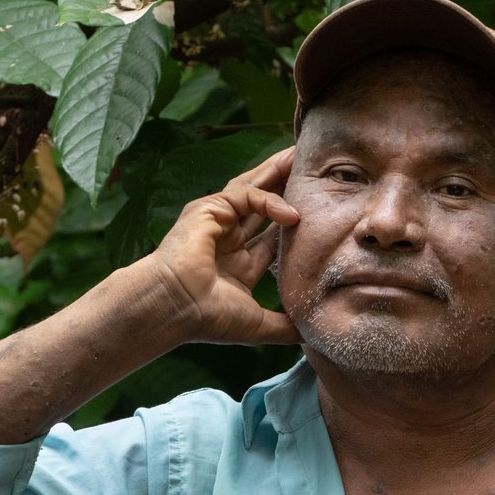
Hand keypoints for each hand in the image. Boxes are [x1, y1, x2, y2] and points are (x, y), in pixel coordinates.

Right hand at [139, 146, 301, 345]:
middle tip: (313, 171)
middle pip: (264, 204)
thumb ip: (286, 327)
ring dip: (277, 173)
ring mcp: (217, 222)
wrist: (173, 309)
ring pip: (252, 189)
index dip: (295, 223)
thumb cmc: (206, 318)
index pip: (273, 236)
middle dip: (286, 185)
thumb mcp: (257, 325)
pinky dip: (268, 200)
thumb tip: (312, 337)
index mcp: (239, 264)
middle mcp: (228, 240)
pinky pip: (244, 195)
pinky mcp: (207, 208)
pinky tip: (291, 214)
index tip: (321, 211)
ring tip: (300, 158)